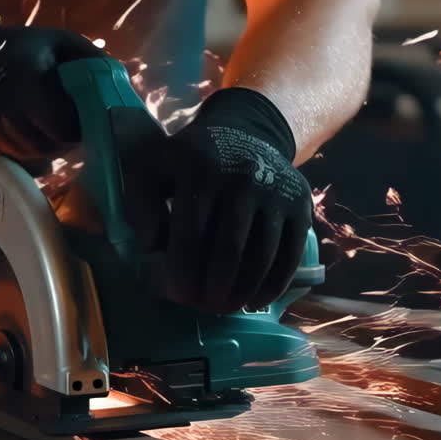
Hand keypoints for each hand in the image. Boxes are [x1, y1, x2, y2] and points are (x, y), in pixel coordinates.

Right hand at [0, 9, 103, 163]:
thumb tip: (121, 84)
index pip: (63, 131)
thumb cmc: (16, 47)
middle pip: (44, 148)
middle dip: (58, 140)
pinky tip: (17, 127)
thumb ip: (90, 60)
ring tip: (38, 124)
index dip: (75, 129)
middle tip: (61, 124)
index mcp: (25, 87)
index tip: (78, 120)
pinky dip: (15, 147)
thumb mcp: (56, 42)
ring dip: (37, 146)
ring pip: (24, 156)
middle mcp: (1, 113)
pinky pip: (3, 156)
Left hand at [154, 88, 312, 313]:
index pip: (191, 235)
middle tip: (203, 308)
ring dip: (242, 293)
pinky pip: (289, 255)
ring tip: (225, 308)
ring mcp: (275, 192)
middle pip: (228, 251)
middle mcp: (242, 177)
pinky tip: (255, 301)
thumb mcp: (153, 168)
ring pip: (261, 258)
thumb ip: (140, 205)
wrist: (247, 131)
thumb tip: (151, 250)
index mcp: (199, 169)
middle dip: (214, 290)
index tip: (179, 298)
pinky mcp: (300, 204)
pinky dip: (272, 285)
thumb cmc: (190, 160)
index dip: (184, 273)